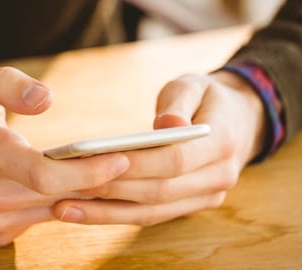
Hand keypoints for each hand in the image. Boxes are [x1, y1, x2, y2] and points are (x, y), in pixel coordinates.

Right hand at [0, 66, 129, 246]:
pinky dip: (64, 205)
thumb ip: (12, 83)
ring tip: (119, 174)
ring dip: (88, 196)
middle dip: (103, 182)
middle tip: (139, 165)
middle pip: (62, 197)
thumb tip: (47, 98)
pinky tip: (82, 188)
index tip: (122, 158)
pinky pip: (41, 221)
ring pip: (57, 212)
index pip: (47, 176)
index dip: (89, 171)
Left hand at [53, 71, 265, 225]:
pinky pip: (151, 217)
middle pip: (159, 191)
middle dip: (112, 190)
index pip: (175, 160)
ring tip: (63, 208)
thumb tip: (167, 125)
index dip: (136, 164)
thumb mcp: (195, 85)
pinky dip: (115, 216)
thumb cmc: (207, 98)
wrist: (238, 121)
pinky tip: (81, 212)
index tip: (96, 161)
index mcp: (224, 143)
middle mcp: (220, 178)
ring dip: (106, 214)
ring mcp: (207, 197)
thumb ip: (178, 102)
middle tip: (67, 186)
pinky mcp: (190, 207)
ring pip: (152, 213)